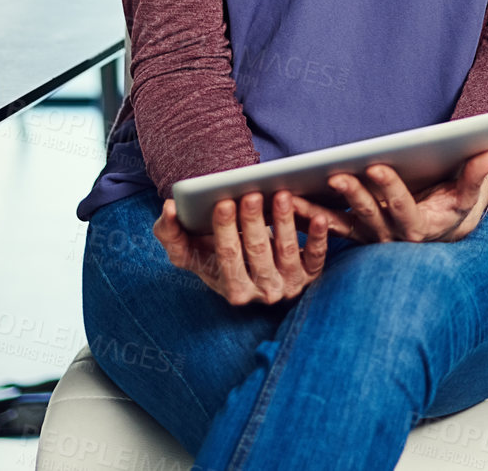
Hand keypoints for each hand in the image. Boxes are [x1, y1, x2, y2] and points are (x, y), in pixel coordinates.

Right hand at [153, 189, 329, 305]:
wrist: (254, 267)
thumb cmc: (218, 254)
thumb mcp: (191, 250)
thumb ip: (171, 233)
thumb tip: (169, 208)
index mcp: (232, 289)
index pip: (227, 257)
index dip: (224, 230)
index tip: (223, 203)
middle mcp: (262, 293)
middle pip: (257, 252)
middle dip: (253, 222)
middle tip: (251, 194)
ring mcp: (289, 285)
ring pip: (287, 251)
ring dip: (284, 222)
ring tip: (281, 195)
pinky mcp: (312, 274)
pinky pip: (318, 256)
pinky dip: (318, 237)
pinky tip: (318, 216)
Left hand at [288, 151, 487, 244]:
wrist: (441, 230)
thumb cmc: (453, 205)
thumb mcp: (467, 194)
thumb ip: (475, 178)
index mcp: (420, 228)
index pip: (402, 208)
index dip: (390, 188)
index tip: (376, 167)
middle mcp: (391, 238)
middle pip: (369, 217)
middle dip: (352, 195)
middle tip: (337, 174)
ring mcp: (369, 239)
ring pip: (340, 227)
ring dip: (316, 213)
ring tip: (293, 196)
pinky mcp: (354, 234)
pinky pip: (326, 229)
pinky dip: (307, 219)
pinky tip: (286, 205)